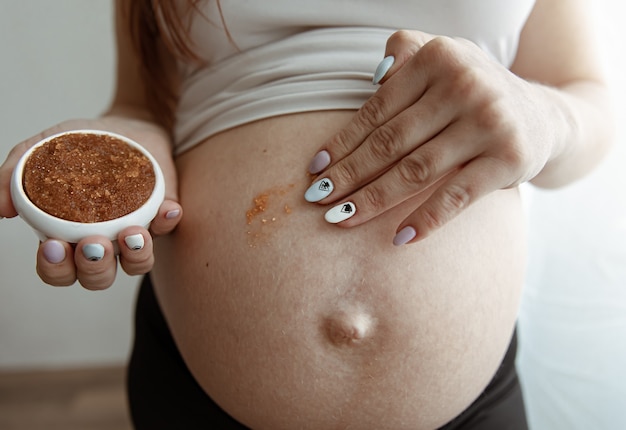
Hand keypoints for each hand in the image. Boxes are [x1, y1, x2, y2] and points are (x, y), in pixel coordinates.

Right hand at [0, 118, 181, 288]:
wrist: (126, 126)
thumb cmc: (81, 145)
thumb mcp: (42, 150)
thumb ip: (14, 176)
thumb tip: (2, 209)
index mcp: (69, 238)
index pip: (59, 272)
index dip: (55, 269)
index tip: (52, 246)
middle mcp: (104, 244)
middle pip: (98, 278)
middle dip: (95, 267)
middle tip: (93, 243)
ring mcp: (136, 235)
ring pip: (137, 265)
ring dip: (136, 255)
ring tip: (132, 233)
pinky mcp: (163, 217)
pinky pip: (169, 229)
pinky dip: (168, 222)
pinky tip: (167, 210)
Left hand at [305, 30, 555, 244]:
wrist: (542, 117)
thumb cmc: (475, 92)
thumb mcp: (445, 59)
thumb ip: (406, 54)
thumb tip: (373, 79)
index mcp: (439, 59)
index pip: (376, 111)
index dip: (341, 142)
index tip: (316, 169)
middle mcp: (465, 86)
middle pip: (390, 143)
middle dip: (348, 175)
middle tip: (317, 199)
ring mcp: (488, 123)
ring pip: (415, 172)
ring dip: (372, 200)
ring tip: (341, 218)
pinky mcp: (508, 160)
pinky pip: (455, 197)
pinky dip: (425, 220)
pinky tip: (397, 239)